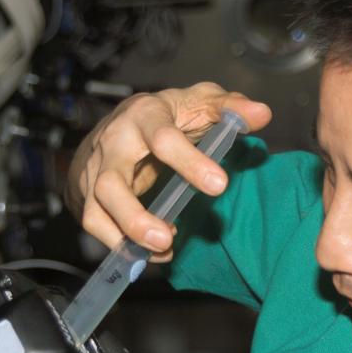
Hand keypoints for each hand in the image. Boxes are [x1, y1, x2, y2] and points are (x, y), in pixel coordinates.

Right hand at [67, 82, 271, 260]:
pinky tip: (151, 251)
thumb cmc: (166, 115)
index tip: (219, 186)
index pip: (163, 138)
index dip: (190, 162)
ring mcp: (96, 170)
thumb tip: (262, 114)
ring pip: (98, 207)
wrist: (116, 124)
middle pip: (112, 182)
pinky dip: (120, 243)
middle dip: (135, 216)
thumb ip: (230, 107)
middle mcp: (114, 143)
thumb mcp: (198, 101)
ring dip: (127, 234)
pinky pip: (95, 223)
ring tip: (163, 249)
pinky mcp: (89, 193)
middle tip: (168, 237)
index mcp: (145, 115)